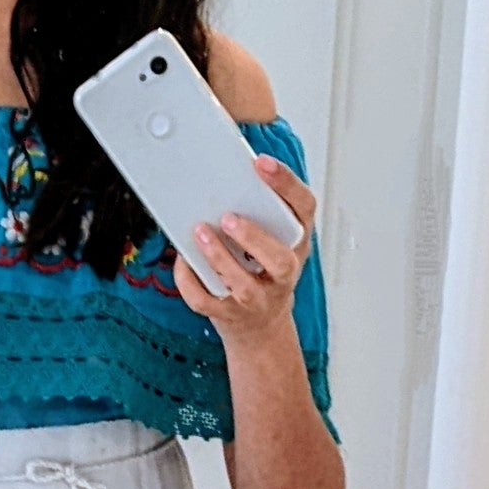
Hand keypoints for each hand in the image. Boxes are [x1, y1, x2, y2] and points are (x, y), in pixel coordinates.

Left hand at [170, 155, 314, 346]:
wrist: (260, 326)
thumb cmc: (264, 270)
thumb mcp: (275, 238)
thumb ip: (261, 210)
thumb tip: (222, 178)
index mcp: (296, 242)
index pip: (304, 209)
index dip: (287, 185)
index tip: (261, 162)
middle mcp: (284, 273)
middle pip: (279, 260)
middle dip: (253, 237)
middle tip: (229, 217)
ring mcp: (259, 299)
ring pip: (243, 285)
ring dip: (220, 258)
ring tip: (200, 232)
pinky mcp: (230, 316)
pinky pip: (206, 301)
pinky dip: (190, 280)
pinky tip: (183, 260)